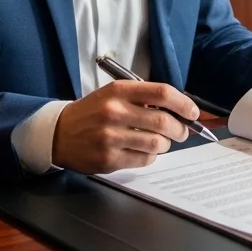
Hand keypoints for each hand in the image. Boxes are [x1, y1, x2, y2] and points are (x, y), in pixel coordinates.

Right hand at [51, 80, 199, 173]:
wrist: (59, 133)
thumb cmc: (93, 111)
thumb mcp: (114, 94)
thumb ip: (143, 97)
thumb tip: (179, 109)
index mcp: (119, 91)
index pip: (162, 93)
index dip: (183, 103)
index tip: (193, 112)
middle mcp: (115, 112)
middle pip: (164, 121)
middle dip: (180, 128)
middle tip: (182, 131)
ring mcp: (111, 137)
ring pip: (157, 143)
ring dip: (166, 144)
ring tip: (161, 141)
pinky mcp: (109, 158)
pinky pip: (144, 159)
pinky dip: (151, 156)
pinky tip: (143, 151)